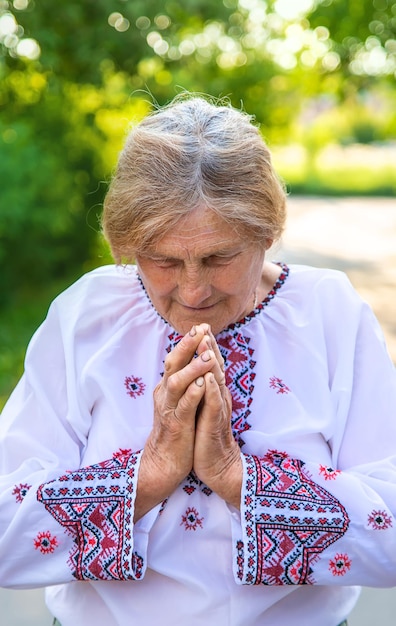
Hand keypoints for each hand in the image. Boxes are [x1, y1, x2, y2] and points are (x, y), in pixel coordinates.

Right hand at [135, 324, 216, 519]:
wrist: (165, 463)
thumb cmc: (178, 429)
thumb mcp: (181, 401)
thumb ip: (186, 381)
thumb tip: (197, 359)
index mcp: (167, 387)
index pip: (176, 358)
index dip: (188, 342)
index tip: (202, 326)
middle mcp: (165, 394)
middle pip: (172, 363)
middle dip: (186, 346)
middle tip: (200, 330)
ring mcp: (169, 409)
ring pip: (177, 382)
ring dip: (192, 368)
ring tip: (207, 355)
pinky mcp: (176, 425)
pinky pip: (183, 406)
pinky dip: (193, 394)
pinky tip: (203, 384)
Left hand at [193, 329, 242, 508]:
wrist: (218, 466)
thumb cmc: (208, 436)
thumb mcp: (204, 408)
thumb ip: (203, 389)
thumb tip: (198, 370)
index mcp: (214, 392)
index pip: (211, 365)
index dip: (206, 346)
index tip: (200, 326)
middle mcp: (219, 397)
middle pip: (215, 367)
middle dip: (209, 347)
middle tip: (204, 326)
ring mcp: (218, 409)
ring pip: (216, 382)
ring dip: (210, 363)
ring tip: (205, 344)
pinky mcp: (214, 424)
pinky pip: (213, 405)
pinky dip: (210, 390)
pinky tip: (206, 379)